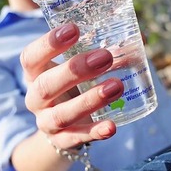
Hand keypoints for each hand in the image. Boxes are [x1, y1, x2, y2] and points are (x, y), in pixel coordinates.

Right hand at [20, 23, 121, 149]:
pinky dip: (94, 132)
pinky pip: (76, 138)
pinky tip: (112, 126)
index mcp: (35, 73)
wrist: (64, 125)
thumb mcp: (78, 67)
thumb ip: (101, 50)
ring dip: (90, 100)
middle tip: (106, 57)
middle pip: (46, 85)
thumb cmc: (73, 84)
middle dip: (76, 71)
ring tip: (117, 86)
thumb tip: (140, 37)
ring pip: (62, 114)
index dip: (48, 43)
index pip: (31, 57)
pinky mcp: (61, 141)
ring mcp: (46, 122)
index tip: (74, 29)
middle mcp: (35, 98)